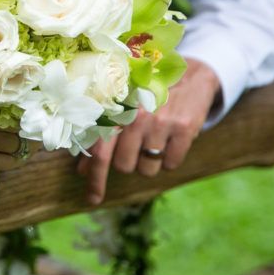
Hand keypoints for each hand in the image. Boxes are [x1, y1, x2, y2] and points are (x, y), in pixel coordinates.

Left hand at [78, 59, 220, 204]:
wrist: (191, 74)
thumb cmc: (147, 95)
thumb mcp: (123, 109)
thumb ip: (101, 137)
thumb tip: (82, 170)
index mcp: (116, 112)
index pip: (101, 153)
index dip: (95, 180)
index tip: (92, 200)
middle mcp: (136, 117)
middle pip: (124, 166)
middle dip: (128, 162)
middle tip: (136, 144)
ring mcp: (161, 123)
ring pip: (147, 169)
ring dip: (149, 161)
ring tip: (155, 139)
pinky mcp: (184, 129)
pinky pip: (170, 164)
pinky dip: (170, 158)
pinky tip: (171, 139)